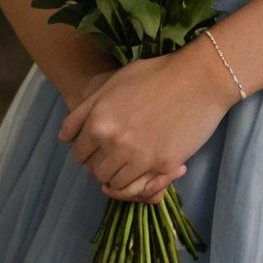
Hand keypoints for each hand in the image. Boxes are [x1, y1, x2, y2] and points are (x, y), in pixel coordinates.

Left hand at [59, 64, 180, 203]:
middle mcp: (113, 142)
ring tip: (131, 161)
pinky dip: (138, 183)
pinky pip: (139, 189)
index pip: (78, 153)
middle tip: (116, 154)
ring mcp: (138, 157)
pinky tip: (144, 170)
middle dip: (102, 164)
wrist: (198, 78)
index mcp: (98, 121)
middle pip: (95, 172)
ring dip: (120, 175)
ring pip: (115, 184)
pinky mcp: (161, 166)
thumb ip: (84, 111)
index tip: (99, 146)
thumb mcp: (112, 84)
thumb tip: (65, 137)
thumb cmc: (155, 74)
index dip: (88, 150)